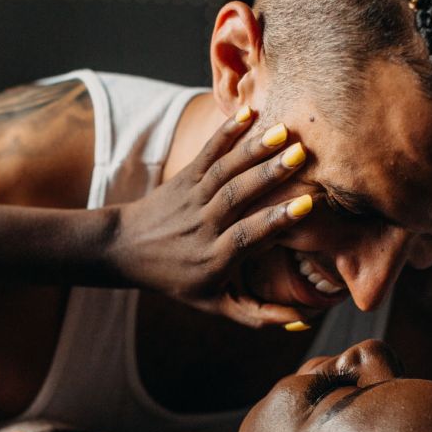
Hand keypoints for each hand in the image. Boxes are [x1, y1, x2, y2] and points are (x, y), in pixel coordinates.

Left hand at [111, 108, 315, 327]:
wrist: (126, 249)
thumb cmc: (179, 280)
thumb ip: (258, 314)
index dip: (274, 221)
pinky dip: (227, 132)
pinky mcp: (184, 177)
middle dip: (268, 175)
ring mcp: (191, 198)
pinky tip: (250, 112)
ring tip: (285, 132)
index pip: (246, 236)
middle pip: (235, 197)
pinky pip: (207, 152)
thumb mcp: (215, 305)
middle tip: (302, 156)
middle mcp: (202, 226)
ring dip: (255, 149)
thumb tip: (303, 319)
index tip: (305, 206)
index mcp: (213, 258)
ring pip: (224, 171)